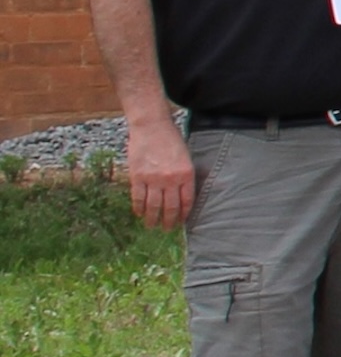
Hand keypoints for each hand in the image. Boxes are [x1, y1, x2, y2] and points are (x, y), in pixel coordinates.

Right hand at [122, 115, 197, 229]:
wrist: (152, 126)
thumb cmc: (171, 139)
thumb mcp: (185, 157)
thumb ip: (183, 176)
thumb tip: (180, 195)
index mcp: (186, 173)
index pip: (187, 200)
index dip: (183, 213)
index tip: (181, 222)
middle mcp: (171, 179)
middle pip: (170, 207)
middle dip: (168, 221)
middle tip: (167, 229)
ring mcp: (153, 179)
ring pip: (153, 206)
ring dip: (152, 218)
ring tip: (151, 226)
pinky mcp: (137, 176)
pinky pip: (138, 198)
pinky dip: (138, 208)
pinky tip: (139, 214)